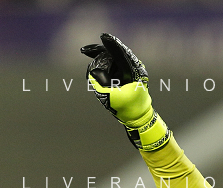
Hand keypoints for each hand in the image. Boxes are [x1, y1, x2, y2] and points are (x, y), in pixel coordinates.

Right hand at [80, 33, 169, 150]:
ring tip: (87, 54)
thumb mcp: (110, 97)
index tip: (103, 37)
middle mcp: (134, 68)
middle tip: (85, 50)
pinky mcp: (127, 72)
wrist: (138, 116)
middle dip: (100, 50)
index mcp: (134, 72)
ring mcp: (132, 69)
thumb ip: (99, 83)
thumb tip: (93, 70)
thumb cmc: (127, 108)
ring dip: (101, 55)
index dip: (112, 44)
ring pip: (114, 57)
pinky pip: (115, 62)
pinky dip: (104, 60)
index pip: (121, 54)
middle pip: (116, 53)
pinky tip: (92, 56)